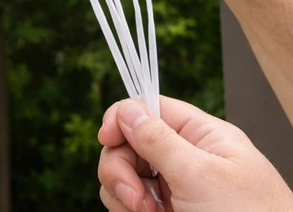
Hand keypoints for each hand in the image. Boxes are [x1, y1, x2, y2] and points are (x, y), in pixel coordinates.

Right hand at [97, 97, 292, 211]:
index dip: (122, 119)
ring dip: (124, 193)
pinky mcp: (166, 211)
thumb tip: (126, 109)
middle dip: (121, 168)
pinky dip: (129, 209)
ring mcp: (175, 187)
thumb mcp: (201, 175)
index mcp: (202, 135)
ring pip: (125, 174)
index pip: (149, 108)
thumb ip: (159, 140)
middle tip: (134, 197)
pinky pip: (130, 201)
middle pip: (129, 143)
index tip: (107, 138)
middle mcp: (186, 157)